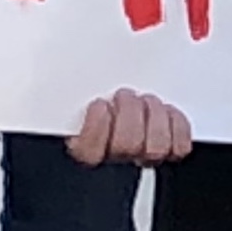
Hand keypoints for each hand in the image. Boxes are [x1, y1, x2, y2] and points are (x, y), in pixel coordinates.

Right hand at [70, 88, 192, 165]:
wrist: (122, 113)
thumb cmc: (95, 103)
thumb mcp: (71, 93)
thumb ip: (63, 90)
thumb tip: (52, 74)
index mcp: (83, 146)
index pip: (88, 152)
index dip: (97, 128)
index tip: (99, 104)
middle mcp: (113, 156)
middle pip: (125, 146)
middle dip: (129, 113)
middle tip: (126, 95)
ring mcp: (142, 155)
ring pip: (154, 149)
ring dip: (153, 117)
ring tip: (147, 101)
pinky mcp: (168, 148)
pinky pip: (178, 147)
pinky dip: (176, 125)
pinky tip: (166, 111)